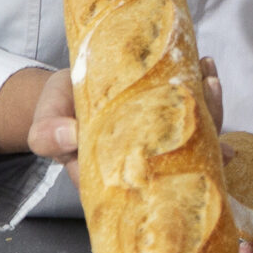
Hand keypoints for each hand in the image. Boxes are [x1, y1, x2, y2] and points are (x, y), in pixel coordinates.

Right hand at [20, 55, 220, 177]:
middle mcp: (145, 161)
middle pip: (182, 158)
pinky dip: (202, 89)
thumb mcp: (43, 124)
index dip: (174, 172)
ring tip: (210, 78)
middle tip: (208, 98)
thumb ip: (48, 134)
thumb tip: (69, 135)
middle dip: (205, 131)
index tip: (191, 149)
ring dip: (209, 106)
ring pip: (194, 133)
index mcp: (115, 176)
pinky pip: (192, 109)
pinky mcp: (166, 117)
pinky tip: (205, 68)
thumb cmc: (56, 114)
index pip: (150, 184)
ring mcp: (159, 139)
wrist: (63, 92)